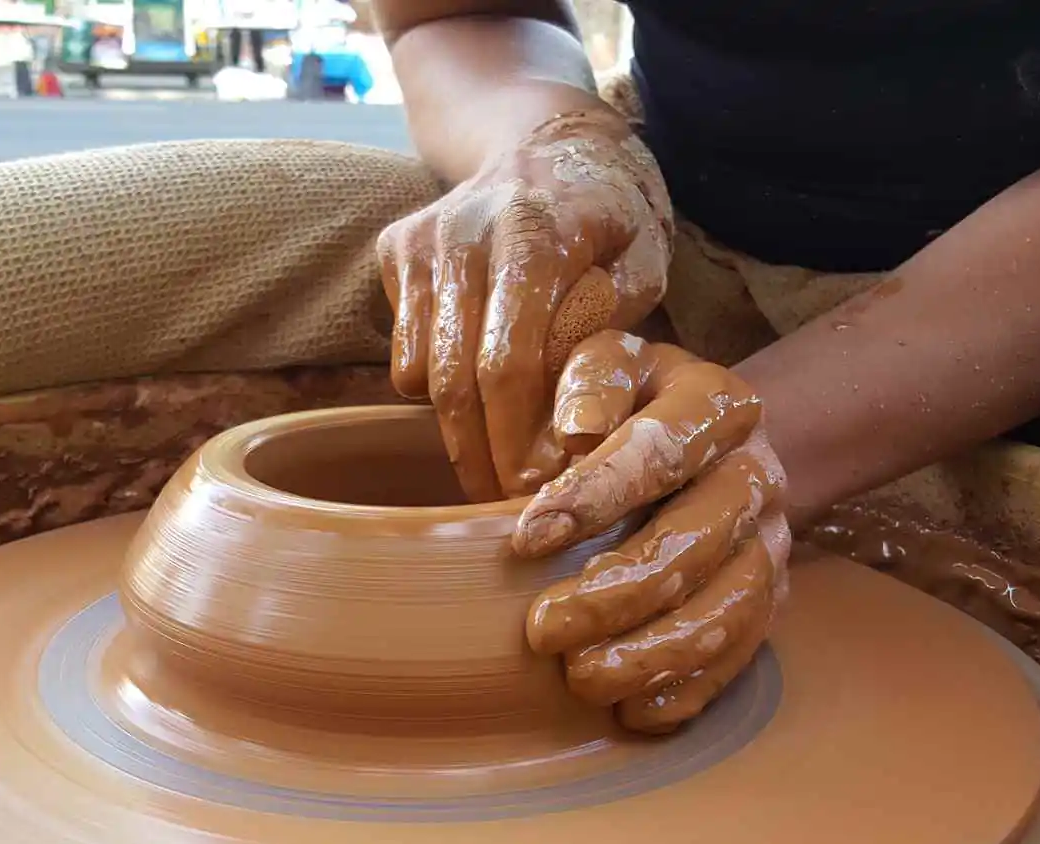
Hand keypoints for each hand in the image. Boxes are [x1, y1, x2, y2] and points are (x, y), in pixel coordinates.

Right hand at [378, 107, 673, 500]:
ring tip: (496, 471)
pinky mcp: (394, 252)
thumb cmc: (609, 213)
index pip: (509, 361)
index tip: (540, 492)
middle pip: (456, 377)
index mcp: (536, 232)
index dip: (518, 439)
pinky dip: (435, 393)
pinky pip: (402, 356)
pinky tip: (479, 398)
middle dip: (482, 455)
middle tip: (509, 510)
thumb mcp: (645, 259)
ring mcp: (422, 240)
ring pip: (421, 374)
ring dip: (458, 436)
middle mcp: (465, 231)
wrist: (540, 137)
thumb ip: (611, 327)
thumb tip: (572, 413)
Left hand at [511, 332, 791, 732]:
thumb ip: (589, 384)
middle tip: (541, 630)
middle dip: (615, 595)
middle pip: (695, 542)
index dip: (592, 498)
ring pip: (727, 609)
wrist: (711, 435)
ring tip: (583, 680)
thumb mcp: (605, 362)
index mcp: (715, 404)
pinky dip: (690, 689)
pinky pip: (742, 653)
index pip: (657, 452)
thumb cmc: (630, 400)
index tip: (525, 539)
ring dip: (653, 654)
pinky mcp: (770, 596)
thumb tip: (575, 435)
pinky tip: (635, 713)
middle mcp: (756, 473)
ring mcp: (771, 540)